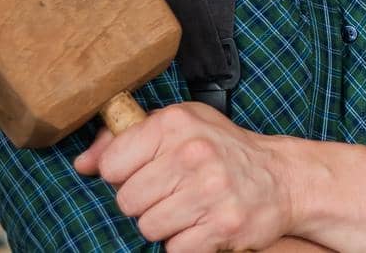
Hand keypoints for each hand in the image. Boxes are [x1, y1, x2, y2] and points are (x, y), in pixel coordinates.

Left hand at [74, 101, 296, 251]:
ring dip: (165, 225)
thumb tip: (83, 164)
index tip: (148, 172)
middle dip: (145, 203)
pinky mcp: (222, 226)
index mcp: (176, 124)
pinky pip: (175, 249)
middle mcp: (193, 154)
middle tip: (172, 193)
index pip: (112, 165)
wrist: (282, 178)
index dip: (124, 175)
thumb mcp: (179, 126)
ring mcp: (209, 191)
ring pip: (148, 227)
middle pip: (127, 201)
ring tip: (188, 209)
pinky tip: (202, 225)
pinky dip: (185, 243)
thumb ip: (125, 138)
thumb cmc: (222, 150)